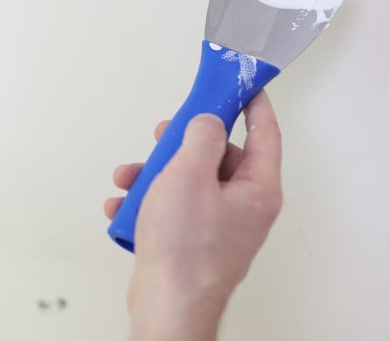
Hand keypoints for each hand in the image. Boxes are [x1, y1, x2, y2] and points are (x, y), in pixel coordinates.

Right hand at [104, 91, 282, 340]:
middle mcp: (243, 207)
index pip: (265, 133)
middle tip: (163, 136)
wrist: (167, 305)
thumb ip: (201, 137)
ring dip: (155, 174)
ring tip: (130, 178)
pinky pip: (172, 208)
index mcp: (257, 189)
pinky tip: (124, 206)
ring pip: (188, 181)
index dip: (253, 103)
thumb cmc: (185, 250)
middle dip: (182, 143)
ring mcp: (218, 226)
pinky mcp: (193, 242)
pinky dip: (147, 202)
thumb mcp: (189, 174)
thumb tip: (207, 121)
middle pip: (218, 156)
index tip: (242, 83)